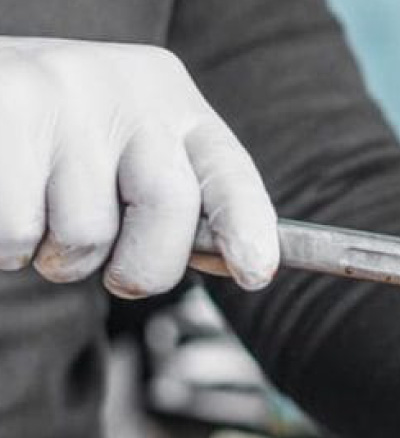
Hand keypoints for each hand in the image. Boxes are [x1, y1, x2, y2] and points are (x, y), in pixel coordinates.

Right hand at [0, 38, 277, 296]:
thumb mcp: (124, 149)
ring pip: (86, 236)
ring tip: (37, 204)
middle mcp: (122, 85)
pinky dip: (10, 246)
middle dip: (142, 264)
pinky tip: (8, 200)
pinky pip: (20, 234)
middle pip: (169, 207)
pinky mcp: (6, 110)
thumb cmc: (51, 135)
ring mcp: (62, 93)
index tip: (256, 271)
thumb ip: (175, 199)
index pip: (227, 168)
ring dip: (58, 252)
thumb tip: (239, 261)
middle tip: (107, 261)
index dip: (247, 224)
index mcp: (167, 95)